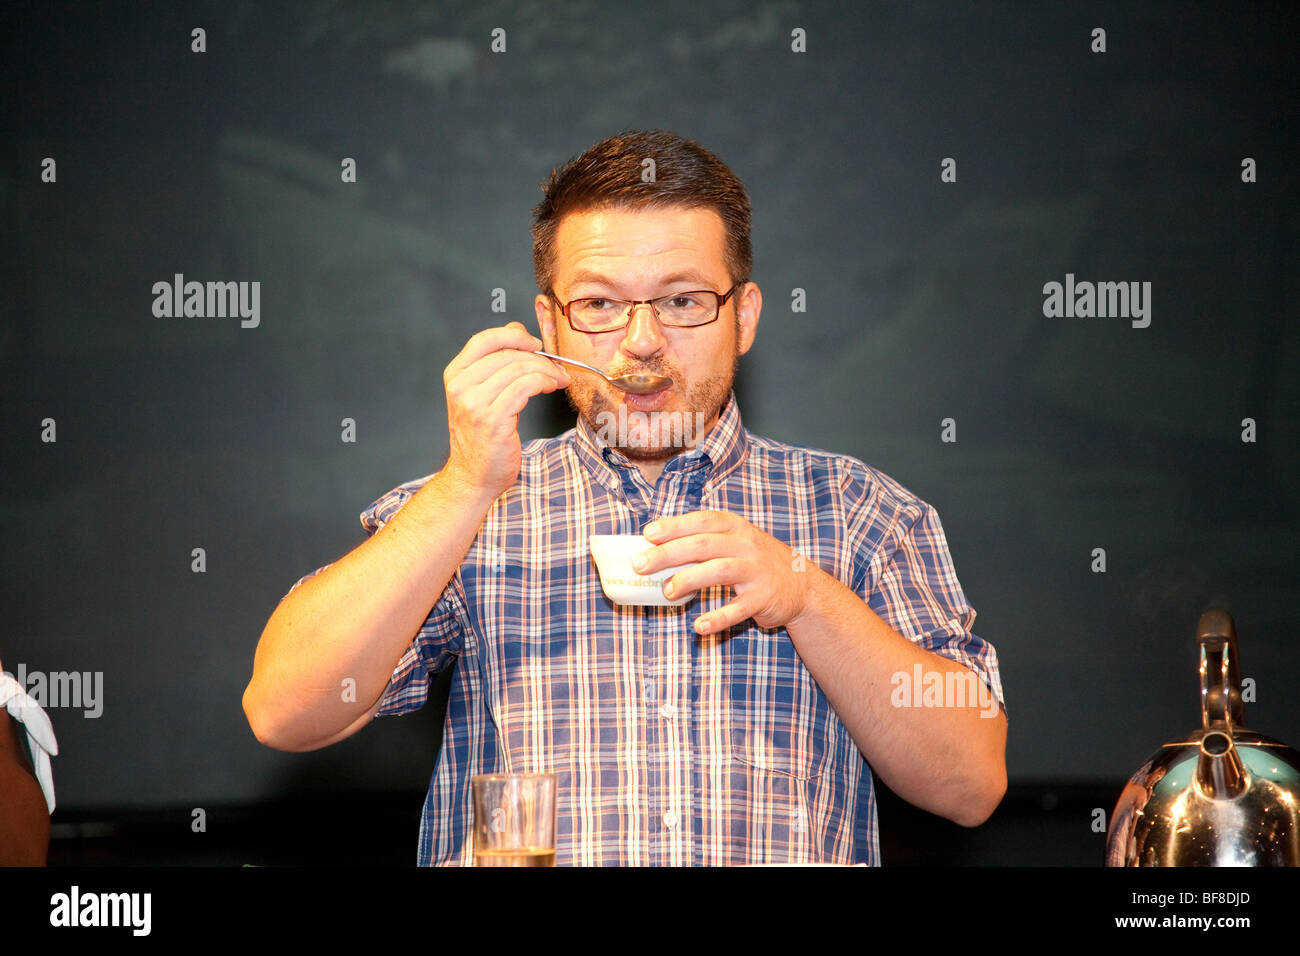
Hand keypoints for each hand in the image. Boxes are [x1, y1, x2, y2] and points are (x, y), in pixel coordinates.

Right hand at [441, 321, 569, 497]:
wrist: (473, 477)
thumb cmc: (481, 438)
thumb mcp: (479, 396)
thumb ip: (493, 366)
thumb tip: (517, 332)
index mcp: (455, 375)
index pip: (484, 339)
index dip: (514, 335)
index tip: (535, 343)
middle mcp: (461, 387)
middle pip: (507, 353)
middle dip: (539, 357)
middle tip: (557, 368)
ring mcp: (475, 404)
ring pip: (519, 368)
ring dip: (546, 370)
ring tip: (558, 379)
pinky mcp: (493, 420)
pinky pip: (525, 387)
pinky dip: (544, 381)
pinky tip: (551, 387)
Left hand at [636, 511, 809, 634]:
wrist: (802, 585)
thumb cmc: (754, 561)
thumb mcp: (735, 542)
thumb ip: (703, 542)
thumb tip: (655, 550)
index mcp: (734, 528)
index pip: (701, 521)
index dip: (674, 526)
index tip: (647, 534)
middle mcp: (746, 545)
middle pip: (703, 545)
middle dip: (668, 554)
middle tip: (641, 565)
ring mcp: (756, 571)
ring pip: (719, 570)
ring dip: (688, 580)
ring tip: (666, 592)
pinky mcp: (763, 598)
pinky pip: (738, 609)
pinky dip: (718, 618)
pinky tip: (699, 626)